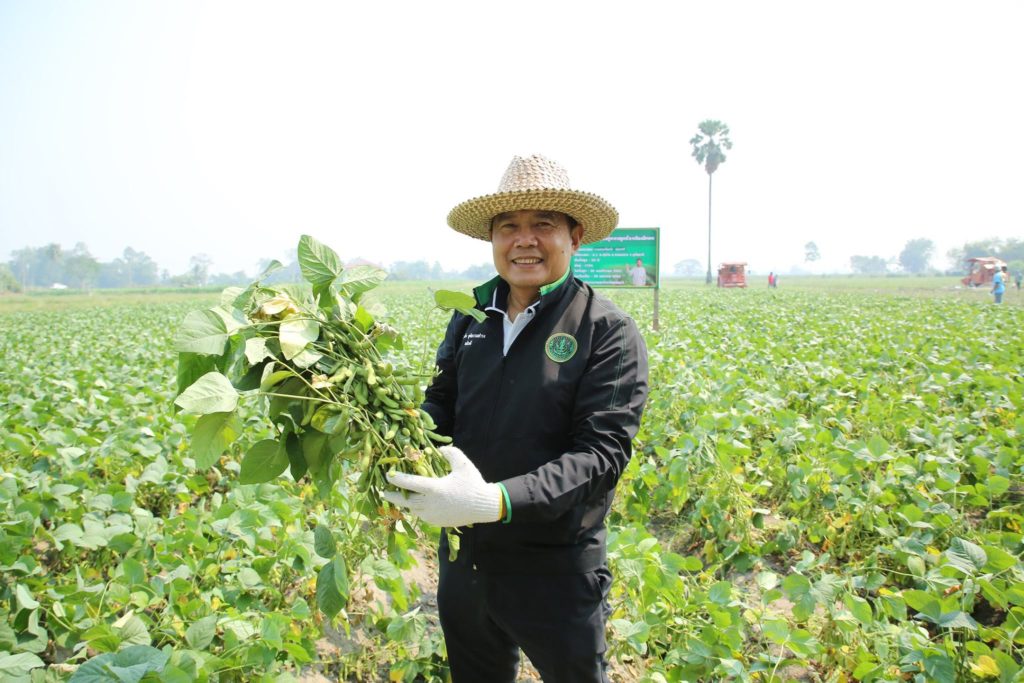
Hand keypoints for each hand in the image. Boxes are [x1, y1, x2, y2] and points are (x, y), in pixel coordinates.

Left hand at [382, 446, 500, 526]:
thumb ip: (450, 453)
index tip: (388, 476)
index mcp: (435, 489)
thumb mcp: (463, 464)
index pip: (411, 483)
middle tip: (384, 492)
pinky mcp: (438, 522)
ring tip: (399, 497)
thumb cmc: (473, 483)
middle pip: (406, 501)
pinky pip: (423, 516)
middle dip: (393, 496)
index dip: (398, 479)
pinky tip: (416, 504)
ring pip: (413, 510)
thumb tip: (439, 449)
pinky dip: (417, 510)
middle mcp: (431, 504)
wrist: (485, 506)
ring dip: (405, 503)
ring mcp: (434, 515)